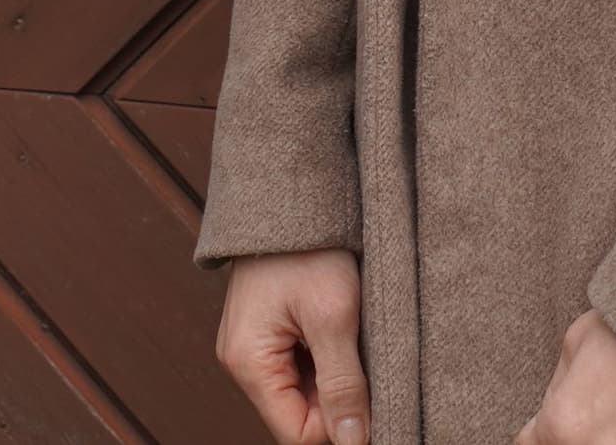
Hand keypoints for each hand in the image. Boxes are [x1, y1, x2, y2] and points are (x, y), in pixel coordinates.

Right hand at [217, 248, 370, 444]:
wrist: (290, 195)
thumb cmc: (308, 250)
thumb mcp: (334, 317)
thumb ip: (343, 385)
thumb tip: (353, 442)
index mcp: (248, 363)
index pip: (297, 433)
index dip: (339, 427)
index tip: (374, 398)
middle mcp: (242, 361)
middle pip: (299, 415)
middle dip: (338, 401)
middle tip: (366, 363)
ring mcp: (252, 346)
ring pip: (303, 394)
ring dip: (334, 380)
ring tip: (352, 341)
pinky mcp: (266, 333)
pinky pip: (299, 369)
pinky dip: (326, 361)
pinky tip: (341, 333)